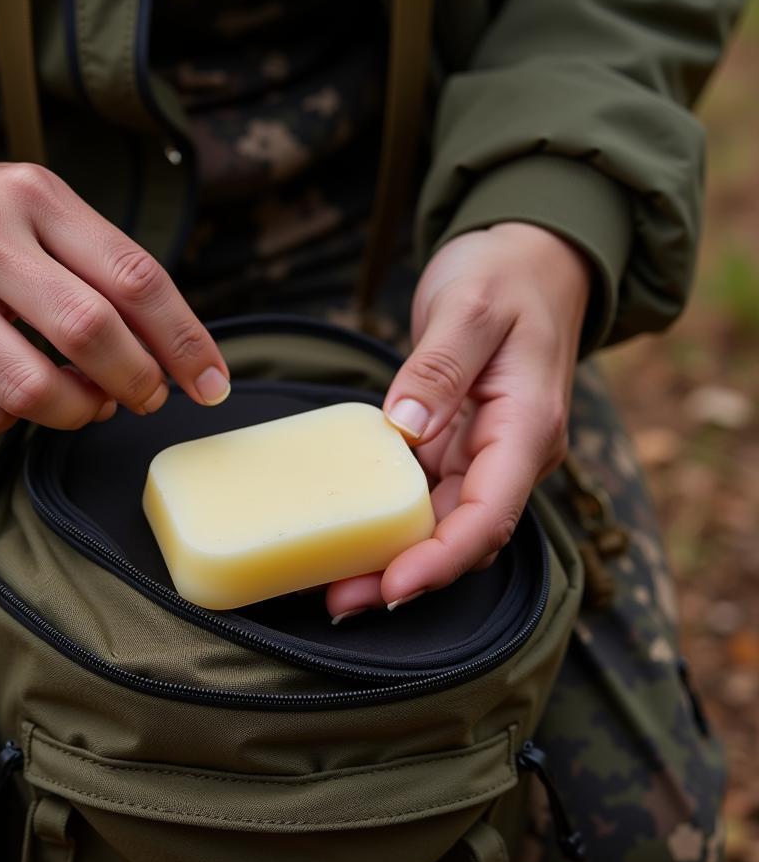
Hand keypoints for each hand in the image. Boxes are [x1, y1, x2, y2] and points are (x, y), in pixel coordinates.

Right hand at [0, 154, 230, 432]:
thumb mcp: (43, 208)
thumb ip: (107, 267)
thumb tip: (173, 353)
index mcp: (33, 196)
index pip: (134, 278)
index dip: (185, 342)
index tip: (211, 383)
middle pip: (91, 334)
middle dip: (139, 381)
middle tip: (148, 396)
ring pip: (34, 390)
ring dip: (82, 412)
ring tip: (91, 403)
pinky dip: (22, 419)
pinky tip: (27, 397)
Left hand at [326, 222, 590, 619]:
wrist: (530, 258)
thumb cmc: (506, 275)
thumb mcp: (470, 308)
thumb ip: (439, 367)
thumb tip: (404, 427)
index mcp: (526, 427)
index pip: (490, 514)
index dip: (440, 560)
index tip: (390, 588)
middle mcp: (510, 453)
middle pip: (461, 535)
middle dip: (405, 576)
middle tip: (339, 603)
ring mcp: (483, 453)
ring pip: (441, 525)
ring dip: (392, 558)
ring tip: (332, 584)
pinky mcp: (456, 446)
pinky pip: (423, 497)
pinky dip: (388, 521)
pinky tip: (347, 532)